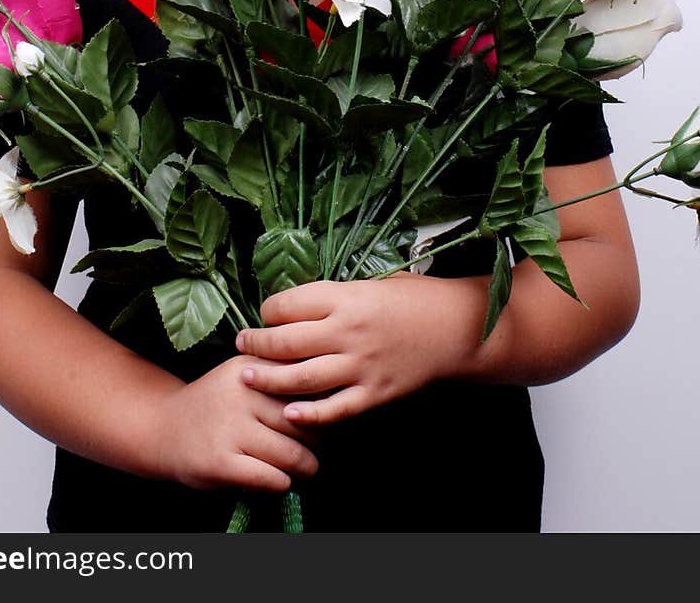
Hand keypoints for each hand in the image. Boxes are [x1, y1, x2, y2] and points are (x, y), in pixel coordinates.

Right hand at [155, 354, 321, 492]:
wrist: (164, 428)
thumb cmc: (216, 404)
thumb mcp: (242, 375)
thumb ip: (277, 376)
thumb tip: (330, 393)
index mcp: (249, 366)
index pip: (302, 383)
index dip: (320, 402)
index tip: (324, 413)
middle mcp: (240, 392)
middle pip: (301, 420)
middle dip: (317, 439)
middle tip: (318, 447)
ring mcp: (229, 427)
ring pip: (290, 453)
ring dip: (306, 466)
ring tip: (308, 468)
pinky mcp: (220, 461)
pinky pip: (269, 477)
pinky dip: (282, 483)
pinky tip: (281, 480)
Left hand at [235, 274, 472, 425]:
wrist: (458, 328)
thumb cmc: (415, 299)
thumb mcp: (373, 283)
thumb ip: (337, 297)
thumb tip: (299, 306)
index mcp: (347, 297)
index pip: (288, 304)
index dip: (268, 310)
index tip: (264, 314)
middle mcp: (349, 331)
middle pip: (286, 341)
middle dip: (256, 343)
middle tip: (241, 345)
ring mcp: (361, 365)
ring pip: (301, 378)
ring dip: (269, 379)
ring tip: (248, 377)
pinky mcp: (374, 393)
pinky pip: (335, 409)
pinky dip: (309, 415)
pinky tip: (289, 414)